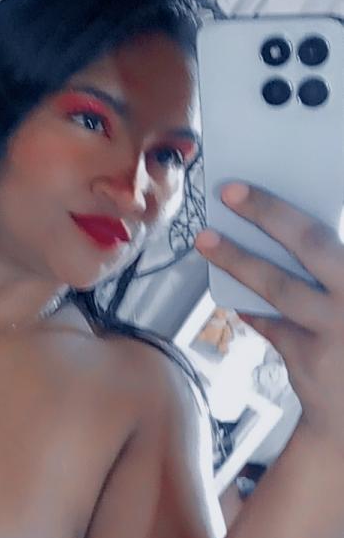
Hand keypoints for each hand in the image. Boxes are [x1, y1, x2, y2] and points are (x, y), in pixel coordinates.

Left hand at [194, 181, 343, 447]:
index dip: (295, 204)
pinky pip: (270, 323)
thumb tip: (278, 223)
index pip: (331, 230)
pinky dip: (251, 307)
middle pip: (311, 243)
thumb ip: (331, 269)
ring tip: (206, 239)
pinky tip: (234, 295)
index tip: (272, 178)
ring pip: (280, 287)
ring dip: (239, 260)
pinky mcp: (310, 358)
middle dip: (268, 212)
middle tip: (229, 190)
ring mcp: (337, 329)